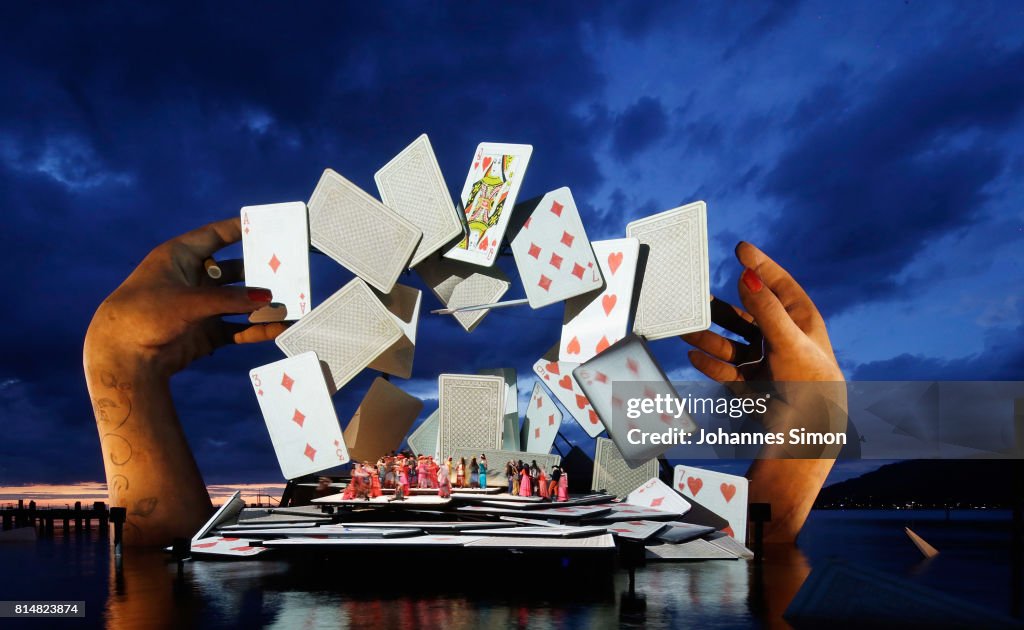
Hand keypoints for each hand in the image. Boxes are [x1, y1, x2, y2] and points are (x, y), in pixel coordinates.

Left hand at [85, 217, 286, 377]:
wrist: (123, 357)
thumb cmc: (146, 314)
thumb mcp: (190, 301)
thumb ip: (230, 300)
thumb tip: (268, 299)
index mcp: (179, 257)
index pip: (214, 236)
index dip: (239, 229)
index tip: (266, 225)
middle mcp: (191, 279)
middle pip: (233, 270)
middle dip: (258, 271)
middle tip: (286, 268)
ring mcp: (199, 306)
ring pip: (238, 301)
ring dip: (261, 303)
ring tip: (289, 303)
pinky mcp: (204, 332)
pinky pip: (237, 327)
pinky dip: (256, 328)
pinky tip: (277, 329)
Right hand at [683, 241, 841, 385]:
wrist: (810, 430)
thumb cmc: (811, 380)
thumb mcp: (789, 340)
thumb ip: (765, 308)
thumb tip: (746, 274)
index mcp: (799, 320)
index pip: (778, 285)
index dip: (761, 266)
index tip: (740, 248)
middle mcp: (780, 337)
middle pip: (745, 315)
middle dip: (721, 309)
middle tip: (697, 298)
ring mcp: (764, 360)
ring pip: (730, 343)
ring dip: (708, 337)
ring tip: (687, 331)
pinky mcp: (752, 383)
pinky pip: (726, 369)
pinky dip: (710, 364)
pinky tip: (695, 357)